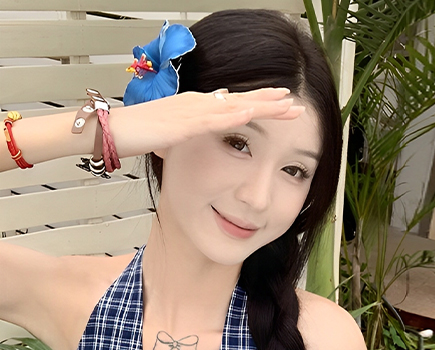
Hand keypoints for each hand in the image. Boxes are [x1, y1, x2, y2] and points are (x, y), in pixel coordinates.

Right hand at [112, 87, 303, 158]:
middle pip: (241, 101)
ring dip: (260, 105)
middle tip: (296, 103)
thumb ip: (189, 135)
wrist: (112, 131)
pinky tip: (249, 113)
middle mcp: (197, 104)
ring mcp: (190, 112)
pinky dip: (232, 116)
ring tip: (285, 104)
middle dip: (270, 102)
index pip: (235, 104)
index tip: (283, 105)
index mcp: (196, 108)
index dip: (261, 104)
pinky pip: (211, 120)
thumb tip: (200, 138)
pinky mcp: (181, 124)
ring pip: (233, 106)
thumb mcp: (172, 137)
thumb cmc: (137, 134)